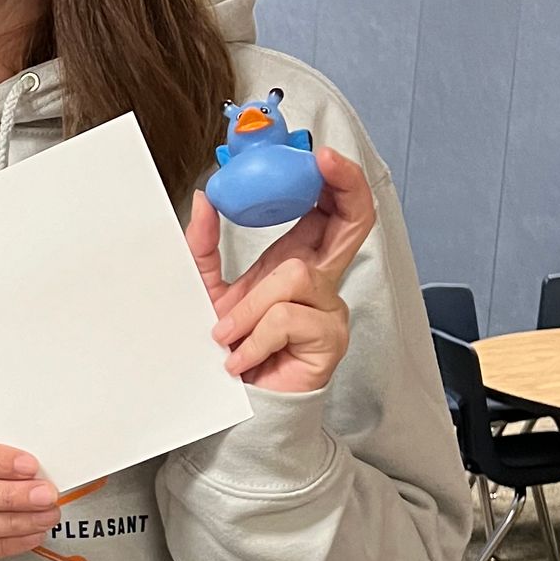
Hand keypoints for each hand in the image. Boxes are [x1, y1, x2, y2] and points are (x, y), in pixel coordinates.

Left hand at [188, 148, 375, 393]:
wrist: (237, 408)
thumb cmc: (231, 350)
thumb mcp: (208, 291)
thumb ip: (204, 245)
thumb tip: (205, 197)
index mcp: (299, 260)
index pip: (333, 209)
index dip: (337, 179)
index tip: (318, 152)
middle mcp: (321, 280)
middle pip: (356, 220)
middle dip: (346, 185)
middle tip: (324, 161)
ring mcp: (330, 310)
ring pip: (293, 276)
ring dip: (248, 307)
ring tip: (227, 338)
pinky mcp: (329, 340)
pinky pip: (286, 317)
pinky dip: (253, 337)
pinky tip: (240, 360)